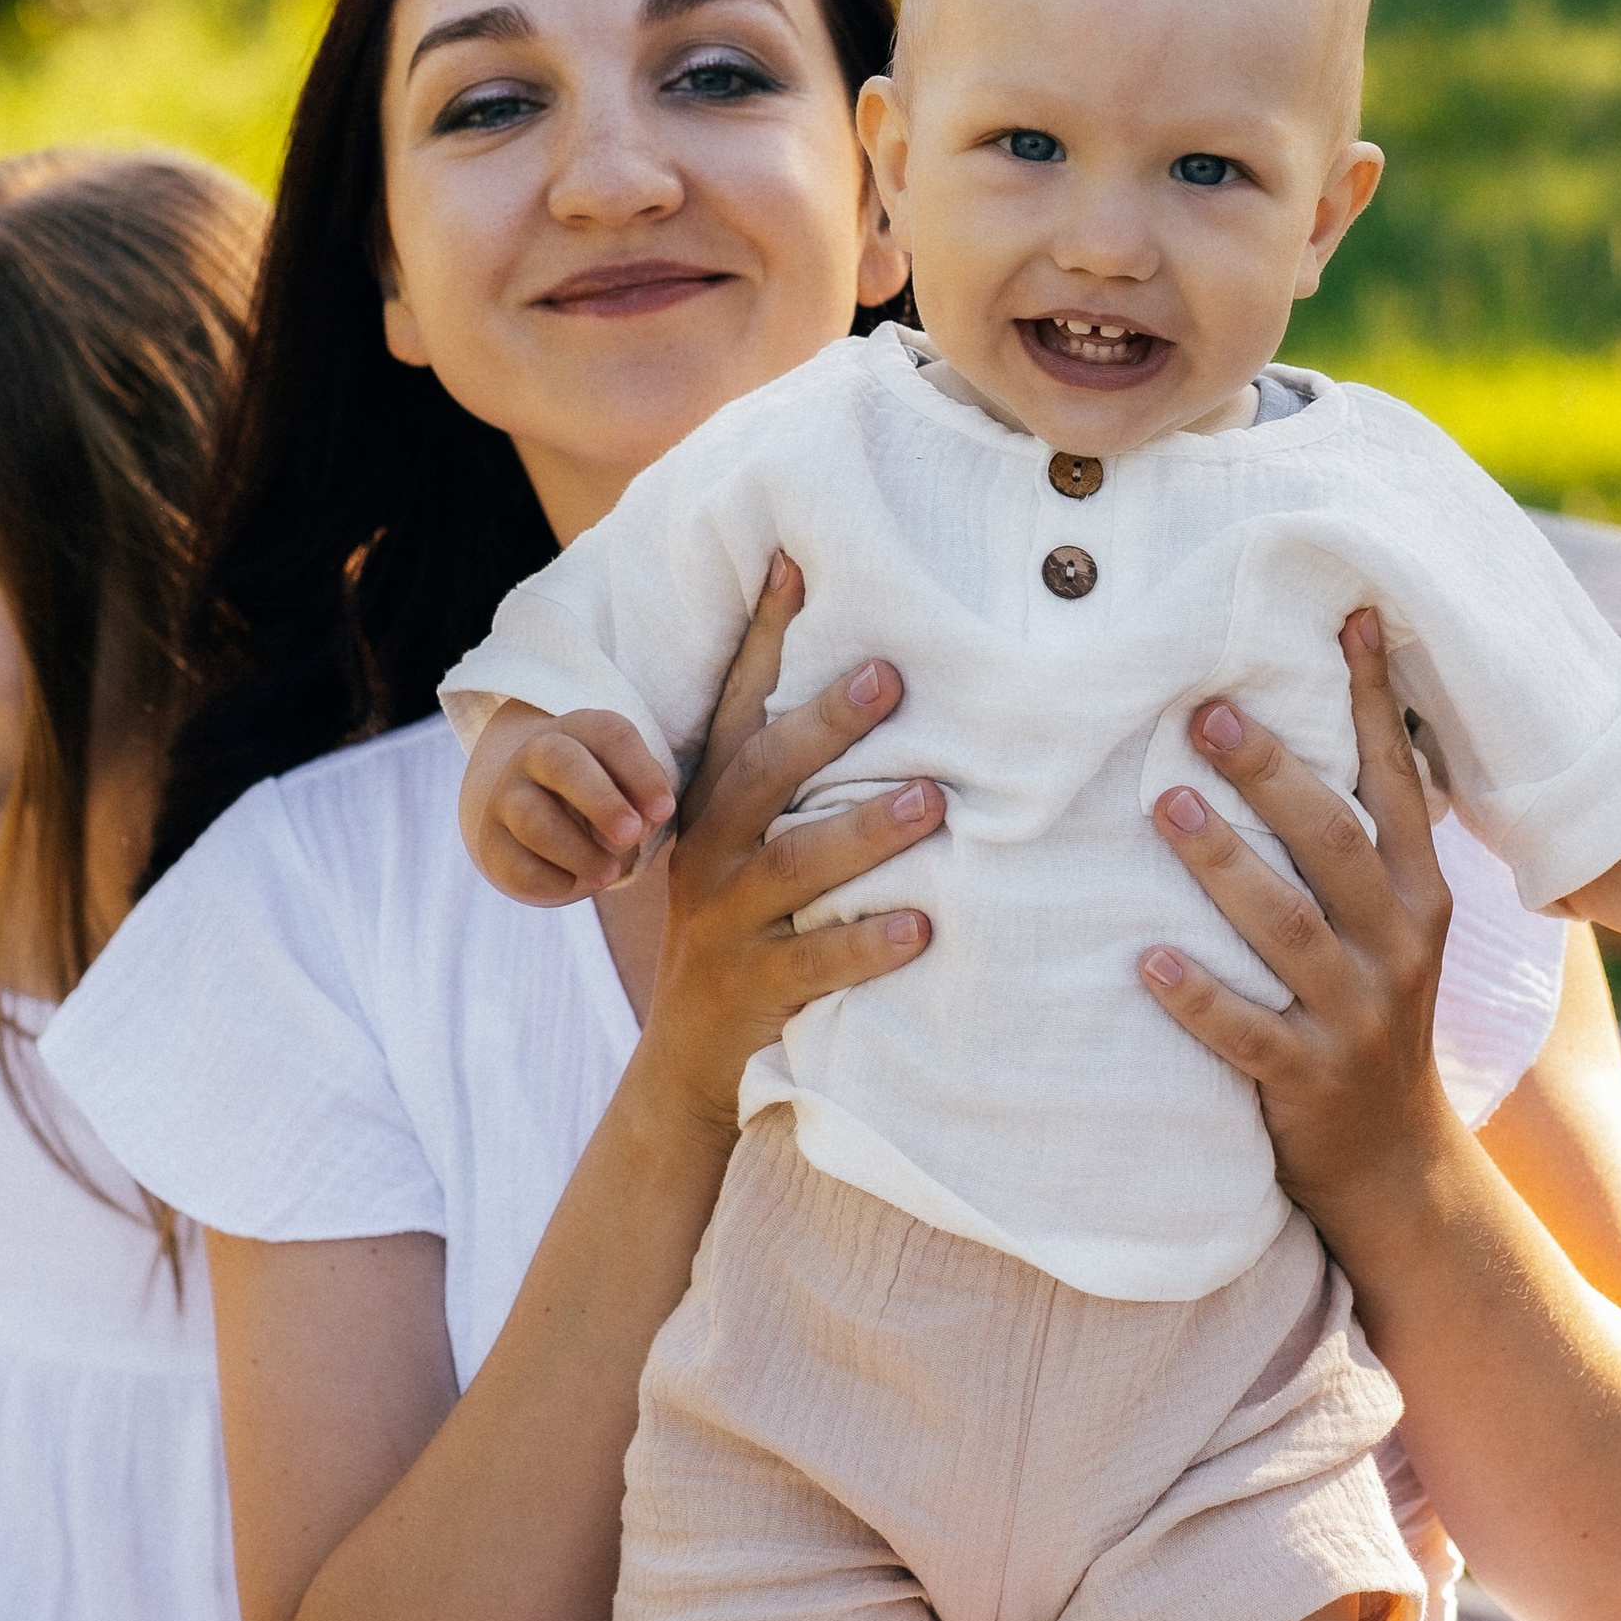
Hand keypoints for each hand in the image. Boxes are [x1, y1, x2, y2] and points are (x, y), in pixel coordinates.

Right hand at [468, 700, 678, 902]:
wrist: (532, 814)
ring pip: (533, 818)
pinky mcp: (491, 842)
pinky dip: (547, 878)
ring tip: (609, 873)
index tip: (664, 810)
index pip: (609, 734)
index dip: (640, 771)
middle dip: (601, 800)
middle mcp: (536, 754)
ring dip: (576, 850)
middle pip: (562, 762)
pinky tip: (571, 882)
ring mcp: (507, 796)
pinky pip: (514, 862)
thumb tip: (644, 823)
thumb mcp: (628, 788)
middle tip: (633, 835)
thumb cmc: (600, 798)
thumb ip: (644, 801)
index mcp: (580, 731)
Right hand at [635, 553, 939, 1137]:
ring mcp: (732, 920)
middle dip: (828, 722)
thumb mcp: (745, 844)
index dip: (760, 636)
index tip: (793, 563)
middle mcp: (713, 850)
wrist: (688, 1056)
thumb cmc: (744, 925)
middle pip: (765, 773)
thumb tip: (880, 678)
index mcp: (712, 805)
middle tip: (893, 675)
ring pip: (796, 864)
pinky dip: (868, 943)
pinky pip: (817, 962)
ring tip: (932, 803)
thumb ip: (791, 777)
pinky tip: (923, 928)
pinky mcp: (758, 986)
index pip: (737, 707)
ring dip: (866, 829)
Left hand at [1138, 609, 1464, 1226]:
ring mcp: (1355, 1015)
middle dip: (1272, 772)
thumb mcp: (1396, 928)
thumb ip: (1364, 845)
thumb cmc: (1373, 1015)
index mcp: (1421, 896)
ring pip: (1287, 929)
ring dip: (1224, 864)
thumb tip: (1311, 729)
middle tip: (1202, 710)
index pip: (1399, 784)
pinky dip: (1194, 996)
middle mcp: (1397, 946)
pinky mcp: (1306, 1079)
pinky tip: (1141, 960)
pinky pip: (1244, 1032)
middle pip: (1336, 842)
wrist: (1399, 1166)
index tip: (1347, 618)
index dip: (1375, 702)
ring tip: (1165, 805)